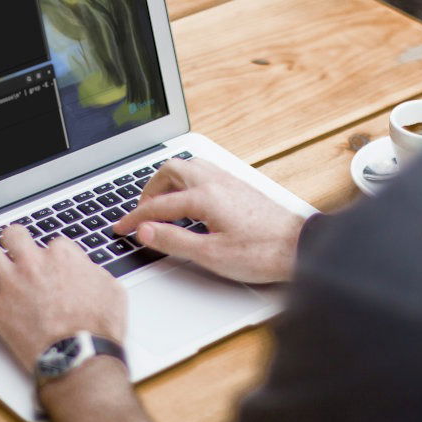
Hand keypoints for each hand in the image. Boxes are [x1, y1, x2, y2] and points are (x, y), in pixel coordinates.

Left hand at [0, 227, 125, 370]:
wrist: (80, 357)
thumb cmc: (98, 328)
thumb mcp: (112, 290)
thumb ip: (94, 272)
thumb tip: (87, 271)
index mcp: (62, 257)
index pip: (52, 243)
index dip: (53, 257)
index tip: (54, 268)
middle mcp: (33, 265)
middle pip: (14, 235)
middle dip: (16, 242)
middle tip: (18, 253)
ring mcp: (12, 284)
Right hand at [114, 158, 305, 282]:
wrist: (299, 247)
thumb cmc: (261, 253)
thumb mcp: (211, 255)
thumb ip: (174, 241)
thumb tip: (145, 231)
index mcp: (205, 197)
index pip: (158, 205)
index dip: (135, 218)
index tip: (121, 228)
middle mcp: (215, 181)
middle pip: (170, 170)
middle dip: (149, 190)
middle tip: (141, 213)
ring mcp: (229, 181)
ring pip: (188, 166)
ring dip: (168, 182)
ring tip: (161, 204)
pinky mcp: (239, 186)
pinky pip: (204, 171)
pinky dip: (186, 181)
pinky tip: (189, 200)